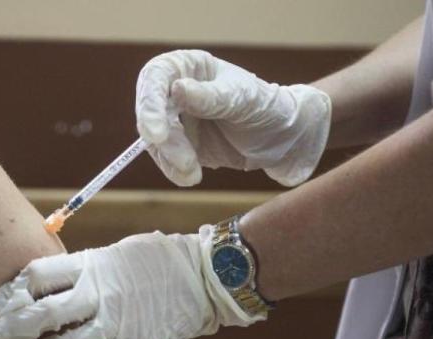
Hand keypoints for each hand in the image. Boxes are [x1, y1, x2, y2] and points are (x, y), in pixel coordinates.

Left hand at [0, 229, 262, 338]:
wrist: (203, 280)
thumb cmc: (153, 262)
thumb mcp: (111, 254)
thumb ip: (78, 271)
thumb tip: (34, 286)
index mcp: (91, 264)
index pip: (35, 277)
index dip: (10, 293)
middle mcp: (99, 294)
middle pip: (41, 314)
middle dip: (9, 329)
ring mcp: (115, 325)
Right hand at [136, 49, 331, 186]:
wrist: (283, 137)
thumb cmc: (266, 105)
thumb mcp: (242, 99)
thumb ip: (209, 97)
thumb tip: (176, 89)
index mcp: (189, 67)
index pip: (156, 76)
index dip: (149, 103)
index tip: (157, 133)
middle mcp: (176, 91)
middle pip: (151, 112)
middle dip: (165, 141)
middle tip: (185, 162)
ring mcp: (176, 119)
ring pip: (155, 140)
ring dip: (170, 159)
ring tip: (193, 175)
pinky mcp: (180, 144)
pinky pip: (166, 158)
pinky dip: (174, 171)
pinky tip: (191, 177)